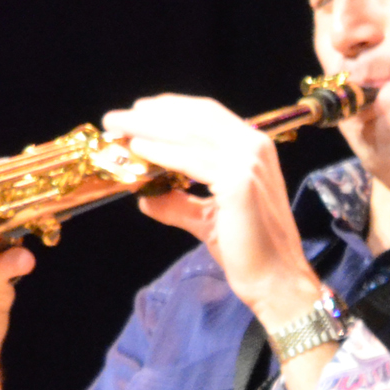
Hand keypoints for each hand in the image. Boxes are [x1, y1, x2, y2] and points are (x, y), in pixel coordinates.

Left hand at [102, 95, 324, 329]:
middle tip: (113, 117)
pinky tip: (138, 149)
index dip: (170, 108)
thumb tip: (145, 194)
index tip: (136, 110)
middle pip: (194, 117)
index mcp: (253, 148)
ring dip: (147, 128)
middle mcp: (254, 146)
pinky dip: (161, 152)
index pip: (207, 114)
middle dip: (149, 114)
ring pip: (189, 134)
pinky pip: (191, 160)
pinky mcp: (239, 182)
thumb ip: (178, 202)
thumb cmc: (247, 251)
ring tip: (117, 128)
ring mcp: (248, 162)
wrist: (275, 281)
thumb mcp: (206, 219)